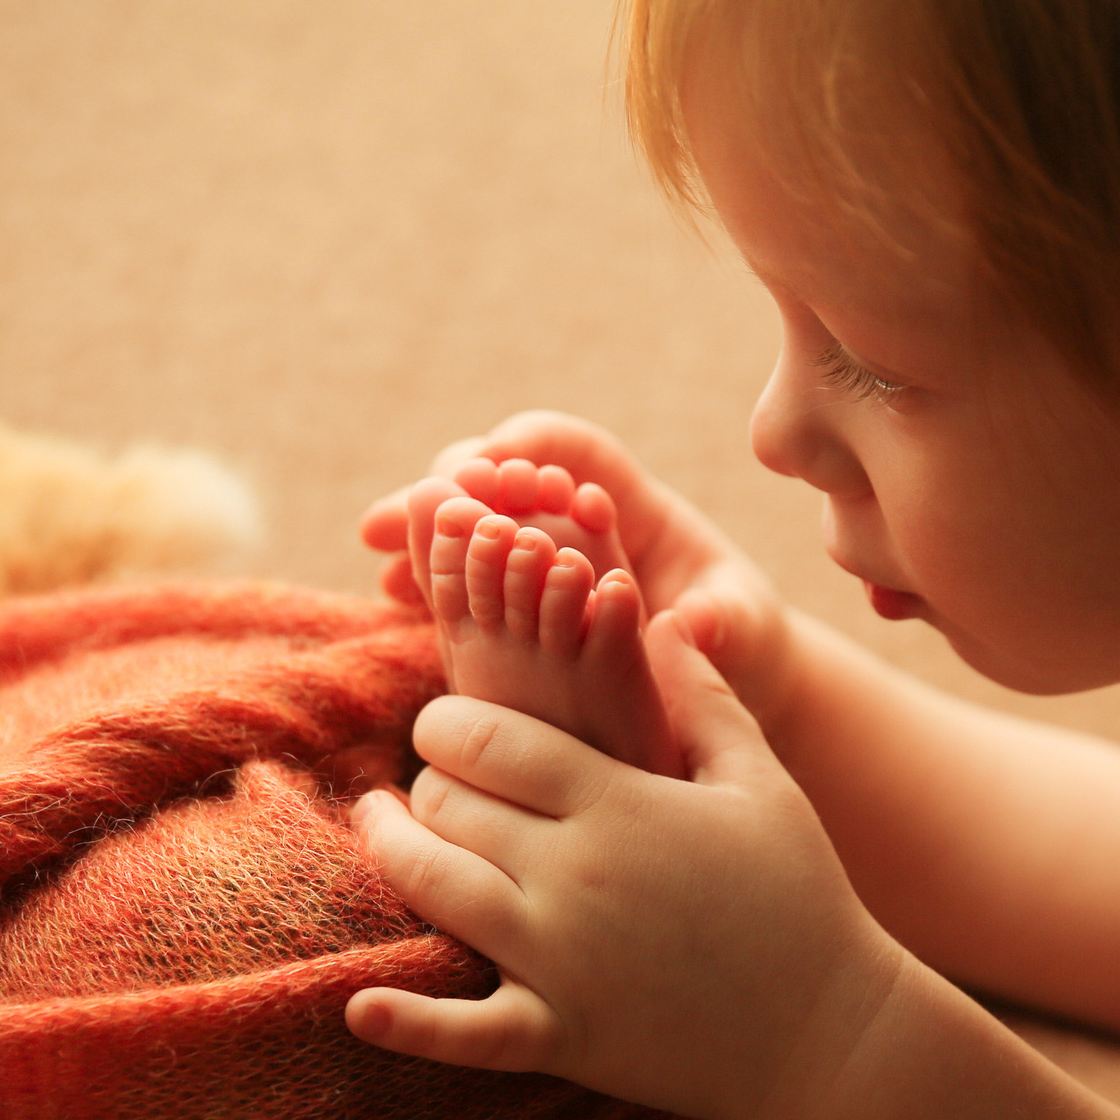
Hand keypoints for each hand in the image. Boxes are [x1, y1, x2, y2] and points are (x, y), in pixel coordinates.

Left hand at [344, 613, 906, 1119]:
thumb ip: (702, 698)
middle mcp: (577, 877)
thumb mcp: (761, 782)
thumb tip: (655, 619)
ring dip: (393, 853)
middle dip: (427, 785)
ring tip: (381, 829)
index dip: (448, 723)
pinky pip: (463, 1032)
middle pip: (451, 807)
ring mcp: (561, 963)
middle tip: (428, 782)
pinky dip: (407, 1021)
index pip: (490, 738)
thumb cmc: (800, 897)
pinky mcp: (560, 1039)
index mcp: (621, 805)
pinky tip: (360, 1005)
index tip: (443, 724)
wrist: (829, 1034)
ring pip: (437, 890)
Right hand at [361, 412, 796, 727]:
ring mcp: (544, 550)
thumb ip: (721, 622)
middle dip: (458, 478)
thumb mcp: (740, 629)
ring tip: (380, 540)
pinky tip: (390, 586)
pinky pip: (466, 567)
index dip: (531, 447)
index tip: (494, 465)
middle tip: (415, 501)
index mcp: (637, 502)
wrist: (726, 672)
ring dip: (427, 522)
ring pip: (475, 516)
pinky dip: (428, 570)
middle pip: (507, 470)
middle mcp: (579, 514)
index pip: (576, 449)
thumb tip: (689, 623)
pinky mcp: (521, 591)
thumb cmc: (739, 635)